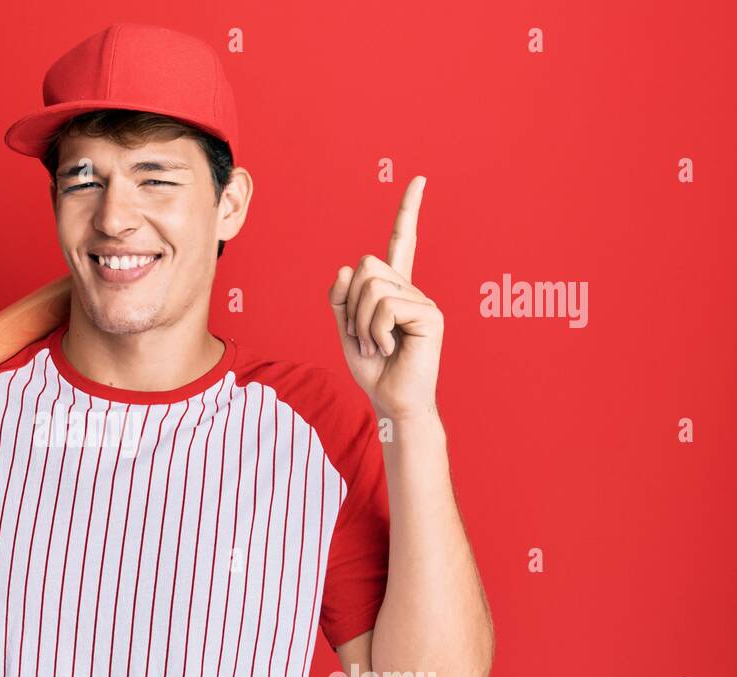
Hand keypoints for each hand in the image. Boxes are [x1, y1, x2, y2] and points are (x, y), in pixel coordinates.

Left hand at [328, 175, 443, 420]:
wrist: (392, 401)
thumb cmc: (374, 369)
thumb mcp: (345, 331)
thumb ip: (340, 299)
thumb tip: (346, 268)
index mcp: (395, 290)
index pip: (402, 242)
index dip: (409, 211)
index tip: (419, 179)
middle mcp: (413, 289)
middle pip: (365, 266)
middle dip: (351, 304)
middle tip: (363, 336)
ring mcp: (424, 301)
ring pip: (372, 286)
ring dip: (361, 321)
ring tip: (377, 345)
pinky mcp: (430, 315)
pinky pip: (385, 305)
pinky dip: (375, 330)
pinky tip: (388, 347)